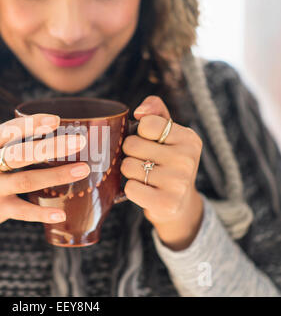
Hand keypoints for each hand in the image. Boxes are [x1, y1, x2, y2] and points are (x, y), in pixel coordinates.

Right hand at [0, 114, 89, 267]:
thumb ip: (8, 143)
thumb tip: (53, 131)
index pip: (8, 130)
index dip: (33, 123)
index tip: (58, 120)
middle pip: (20, 154)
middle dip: (52, 147)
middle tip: (79, 142)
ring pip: (26, 180)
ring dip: (56, 175)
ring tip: (82, 170)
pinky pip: (22, 211)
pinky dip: (42, 213)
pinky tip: (60, 212)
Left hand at [121, 96, 203, 250]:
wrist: (179, 203)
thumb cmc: (167, 162)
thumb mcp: (167, 133)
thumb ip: (154, 112)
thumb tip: (139, 111)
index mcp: (188, 138)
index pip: (146, 123)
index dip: (139, 132)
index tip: (149, 141)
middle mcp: (187, 159)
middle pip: (131, 145)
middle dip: (130, 153)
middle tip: (144, 161)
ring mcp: (178, 183)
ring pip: (127, 167)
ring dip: (129, 172)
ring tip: (145, 175)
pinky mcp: (167, 203)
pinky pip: (130, 188)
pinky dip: (131, 189)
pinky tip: (145, 190)